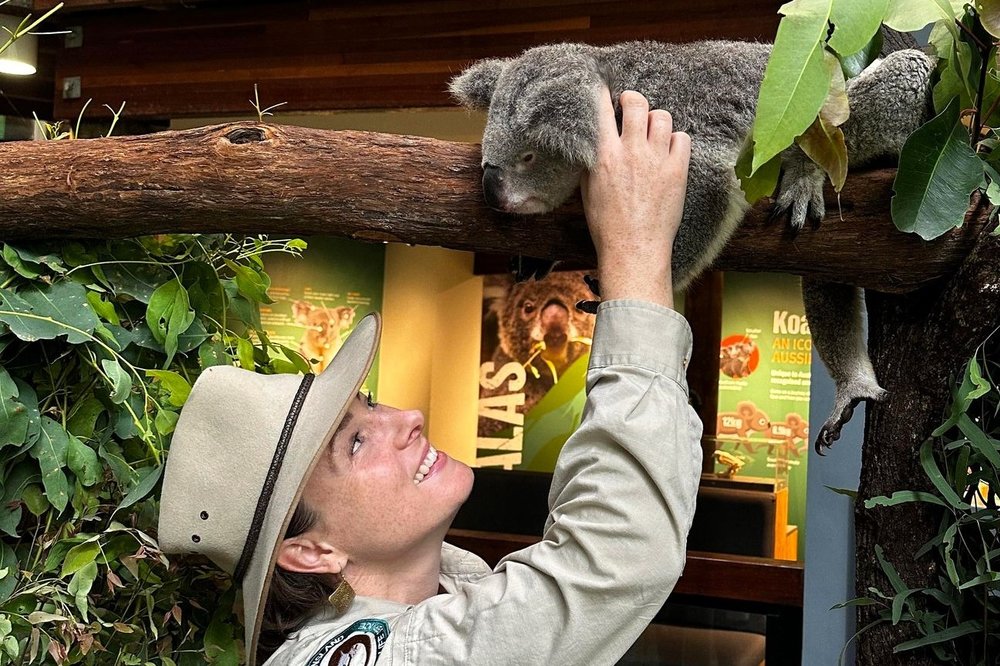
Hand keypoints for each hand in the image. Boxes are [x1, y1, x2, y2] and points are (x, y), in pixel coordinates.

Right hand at [580, 89, 690, 307]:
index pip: (601, 110)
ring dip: (655, 120)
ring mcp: (657, 159)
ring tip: (651, 132)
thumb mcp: (588, 190)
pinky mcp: (678, 170)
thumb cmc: (607, 225)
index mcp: (603, 156)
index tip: (604, 89)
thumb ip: (592, 161)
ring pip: (662, 117)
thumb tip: (597, 142)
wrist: (634, 248)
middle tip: (631, 107)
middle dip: (633, 100)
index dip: (602, 94)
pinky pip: (682, 138)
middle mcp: (631, 151)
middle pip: (637, 103)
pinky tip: (668, 152)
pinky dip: (676, 141)